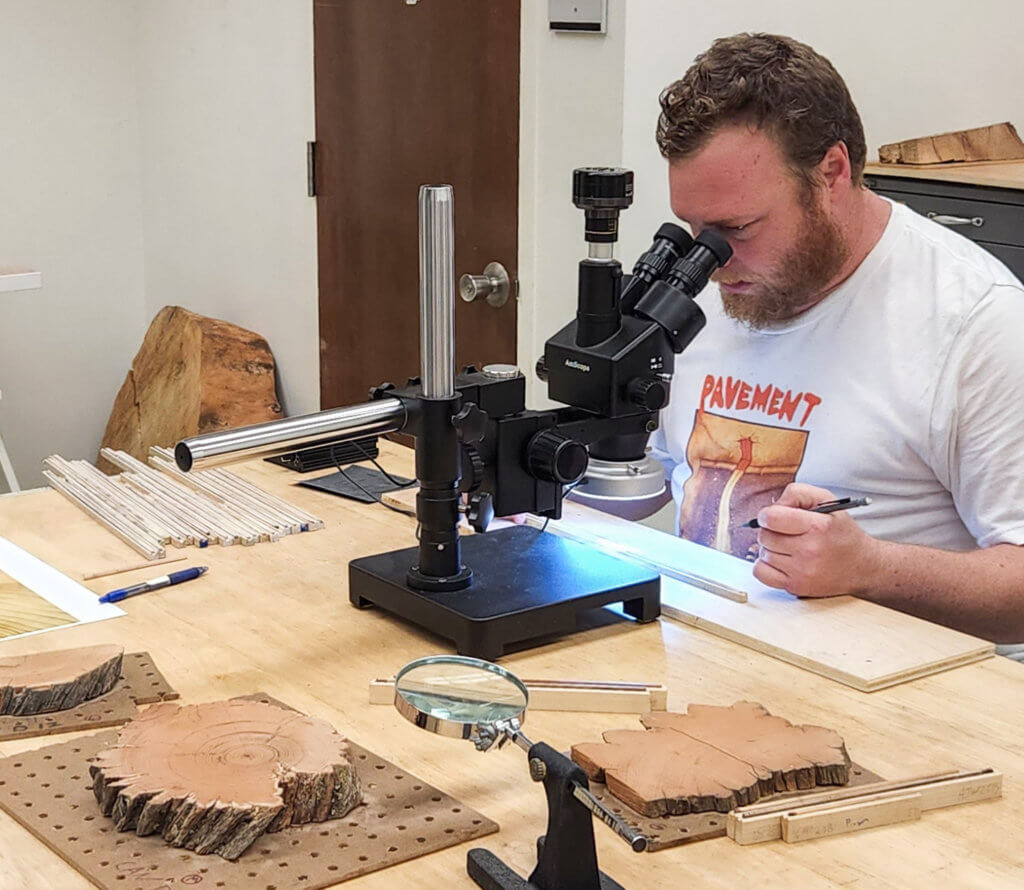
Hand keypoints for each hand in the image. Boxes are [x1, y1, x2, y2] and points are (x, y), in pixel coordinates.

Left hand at [751, 483, 879, 597]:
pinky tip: (780, 560)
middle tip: (785, 532)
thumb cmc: (841, 532)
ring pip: (763, 554)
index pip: (772, 518)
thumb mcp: (827, 501)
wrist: (862, 566)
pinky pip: (762, 573)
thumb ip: (797, 493)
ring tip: (788, 546)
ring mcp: (802, 571)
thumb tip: (772, 506)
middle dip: (770, 531)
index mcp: (817, 527)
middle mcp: (809, 550)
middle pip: (765, 536)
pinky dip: (765, 566)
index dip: (767, 515)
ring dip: (770, 548)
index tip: (772, 517)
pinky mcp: (796, 586)